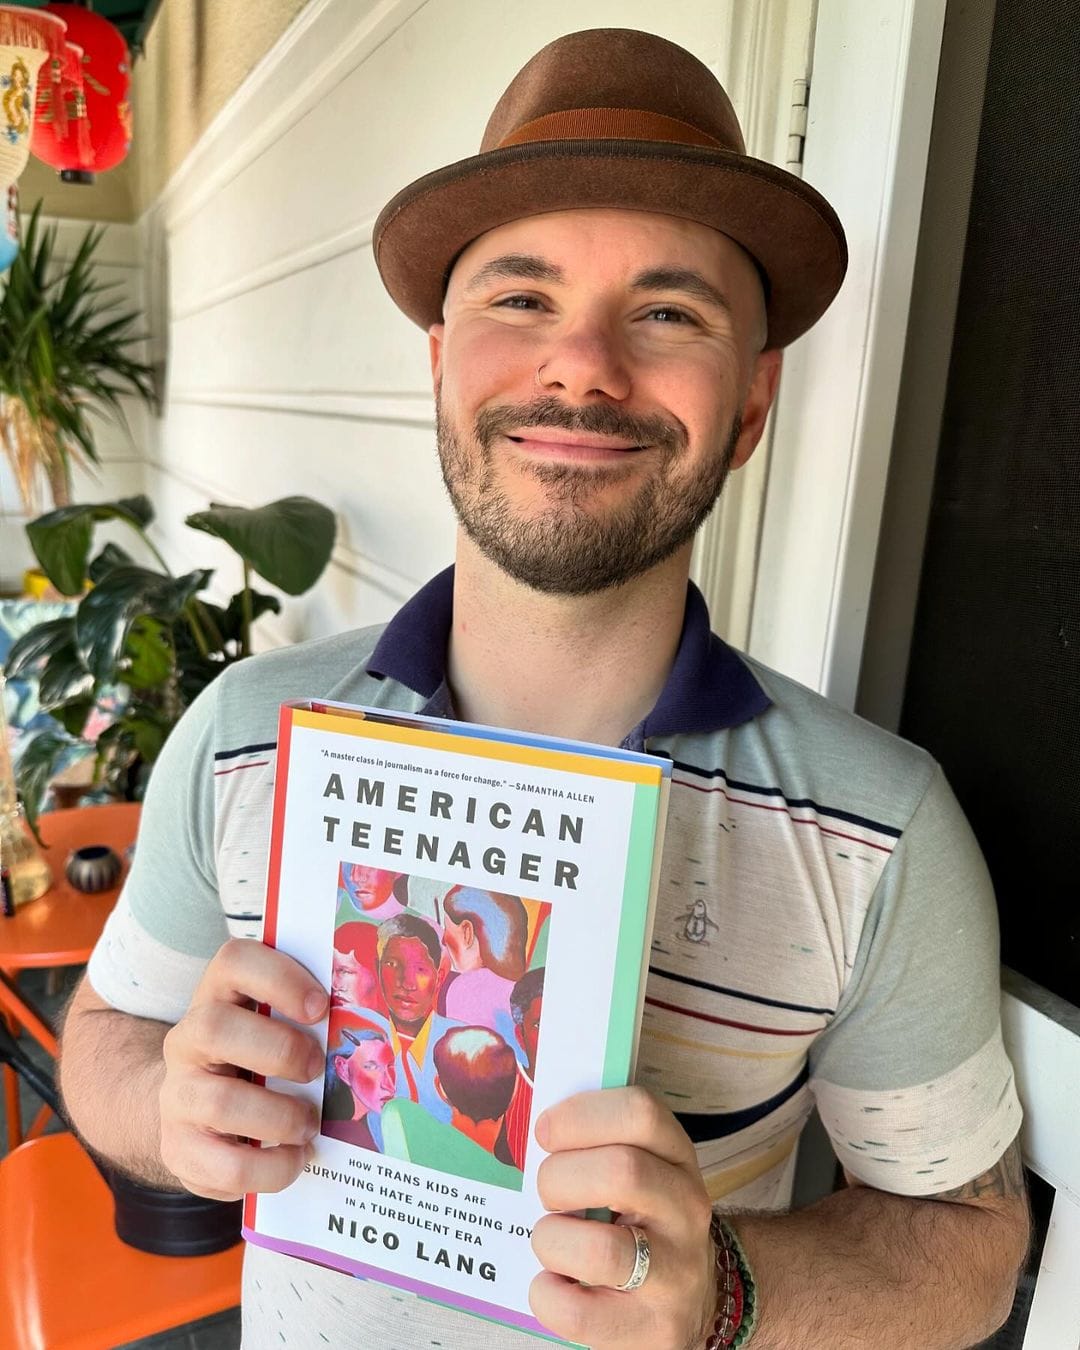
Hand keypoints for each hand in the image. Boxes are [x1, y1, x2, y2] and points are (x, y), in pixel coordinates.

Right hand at [159, 938, 328, 1199]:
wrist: (196, 1114)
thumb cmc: (256, 1060)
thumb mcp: (274, 1028)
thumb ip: (306, 1018)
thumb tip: (372, 1024)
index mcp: (218, 995)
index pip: (234, 961)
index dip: (279, 977)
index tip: (321, 1006)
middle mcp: (188, 1039)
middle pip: (215, 1027)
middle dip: (279, 1050)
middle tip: (316, 1068)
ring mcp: (177, 1095)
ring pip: (220, 1101)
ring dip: (279, 1117)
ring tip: (309, 1125)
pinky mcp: (180, 1149)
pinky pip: (224, 1165)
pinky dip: (271, 1168)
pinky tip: (294, 1158)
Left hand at [530, 1087, 716, 1348]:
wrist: (695, 1298)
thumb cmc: (642, 1220)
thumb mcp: (640, 1169)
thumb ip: (597, 1142)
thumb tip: (531, 1124)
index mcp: (677, 1158)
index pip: (641, 1113)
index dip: (581, 1115)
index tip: (545, 1131)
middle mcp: (686, 1210)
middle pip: (621, 1172)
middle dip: (559, 1178)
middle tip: (547, 1194)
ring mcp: (675, 1273)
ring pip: (601, 1249)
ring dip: (553, 1240)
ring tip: (552, 1241)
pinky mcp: (656, 1330)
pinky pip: (581, 1314)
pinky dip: (548, 1296)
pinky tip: (552, 1284)